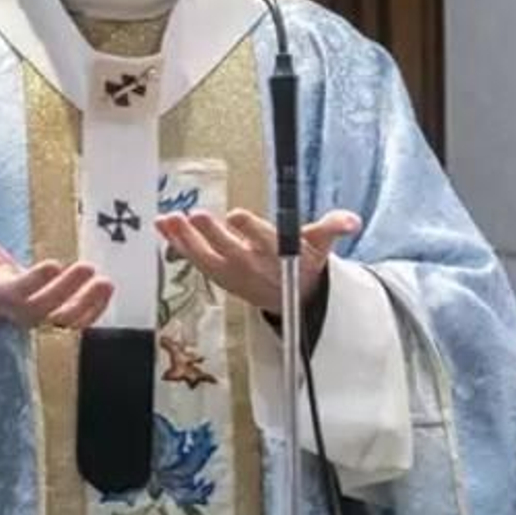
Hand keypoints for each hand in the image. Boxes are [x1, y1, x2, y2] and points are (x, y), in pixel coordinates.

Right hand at [0, 226, 113, 337]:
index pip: (17, 293)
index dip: (35, 282)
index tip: (53, 265)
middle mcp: (20, 312)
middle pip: (44, 309)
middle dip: (66, 290)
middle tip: (86, 268)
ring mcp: (40, 320)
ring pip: (64, 321)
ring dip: (87, 303)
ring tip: (104, 283)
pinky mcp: (56, 320)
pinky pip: (77, 322)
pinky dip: (95, 310)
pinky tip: (106, 290)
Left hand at [154, 208, 361, 315]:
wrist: (289, 297)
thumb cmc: (302, 263)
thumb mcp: (321, 245)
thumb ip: (333, 228)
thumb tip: (352, 220)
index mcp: (275, 254)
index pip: (263, 241)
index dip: (249, 229)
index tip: (236, 216)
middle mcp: (250, 264)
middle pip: (229, 250)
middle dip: (211, 234)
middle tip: (195, 217)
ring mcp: (230, 271)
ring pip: (205, 256)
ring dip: (185, 238)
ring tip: (169, 219)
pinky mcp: (216, 273)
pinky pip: (193, 258)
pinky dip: (176, 243)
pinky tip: (163, 225)